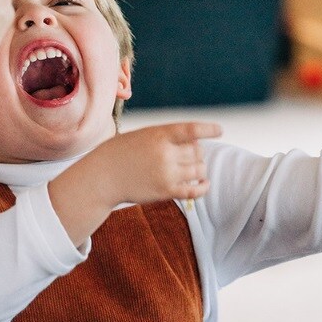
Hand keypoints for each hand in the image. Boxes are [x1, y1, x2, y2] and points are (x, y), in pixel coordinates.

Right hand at [95, 122, 222, 204]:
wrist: (102, 176)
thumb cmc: (121, 153)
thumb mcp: (142, 135)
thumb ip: (166, 138)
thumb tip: (195, 145)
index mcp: (159, 134)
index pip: (191, 130)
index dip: (208, 130)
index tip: (219, 130)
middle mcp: (165, 153)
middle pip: (198, 151)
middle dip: (197, 152)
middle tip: (189, 154)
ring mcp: (167, 173)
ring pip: (199, 170)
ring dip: (200, 168)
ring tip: (193, 168)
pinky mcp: (166, 191)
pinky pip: (194, 190)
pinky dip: (203, 187)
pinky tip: (204, 183)